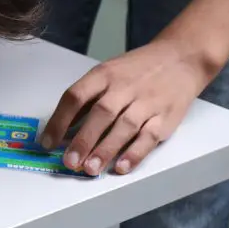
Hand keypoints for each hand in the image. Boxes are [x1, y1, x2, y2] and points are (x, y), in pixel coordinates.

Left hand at [40, 39, 217, 175]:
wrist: (180, 58)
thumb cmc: (137, 70)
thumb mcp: (108, 72)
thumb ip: (88, 98)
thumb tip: (63, 128)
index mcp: (104, 74)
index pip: (76, 96)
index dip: (60, 120)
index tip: (48, 142)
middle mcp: (124, 87)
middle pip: (101, 113)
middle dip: (83, 140)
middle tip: (69, 162)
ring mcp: (147, 102)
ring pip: (124, 127)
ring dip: (105, 150)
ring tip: (90, 169)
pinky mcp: (165, 117)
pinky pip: (148, 137)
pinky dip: (135, 153)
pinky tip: (121, 167)